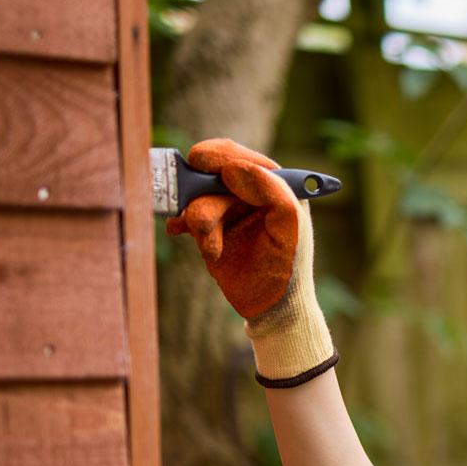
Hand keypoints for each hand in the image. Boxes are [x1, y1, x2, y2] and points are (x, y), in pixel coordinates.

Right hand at [164, 137, 338, 386]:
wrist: (270, 308)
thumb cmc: (288, 267)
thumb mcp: (288, 225)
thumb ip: (269, 189)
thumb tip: (233, 168)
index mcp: (274, 184)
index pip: (240, 157)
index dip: (218, 157)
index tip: (199, 162)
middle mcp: (249, 192)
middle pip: (211, 174)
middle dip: (202, 194)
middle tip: (199, 217)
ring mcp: (227, 209)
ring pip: (196, 196)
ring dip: (199, 220)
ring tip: (213, 249)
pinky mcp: (210, 228)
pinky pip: (185, 213)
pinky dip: (180, 222)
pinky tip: (177, 231)